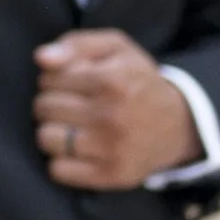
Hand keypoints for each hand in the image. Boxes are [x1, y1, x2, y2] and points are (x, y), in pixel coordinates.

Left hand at [34, 31, 197, 189]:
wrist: (178, 124)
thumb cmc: (137, 80)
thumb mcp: (116, 48)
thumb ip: (76, 44)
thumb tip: (41, 57)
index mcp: (111, 80)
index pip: (48, 79)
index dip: (53, 80)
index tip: (70, 85)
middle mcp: (111, 115)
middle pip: (43, 108)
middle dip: (50, 104)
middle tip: (71, 106)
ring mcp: (112, 148)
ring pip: (46, 138)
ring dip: (51, 132)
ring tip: (70, 127)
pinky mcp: (111, 175)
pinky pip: (58, 170)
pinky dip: (61, 161)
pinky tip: (77, 150)